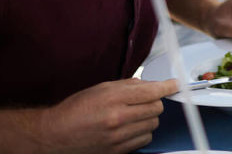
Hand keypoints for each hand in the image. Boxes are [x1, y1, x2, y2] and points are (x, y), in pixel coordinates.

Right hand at [37, 78, 175, 153]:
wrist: (55, 135)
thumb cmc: (76, 108)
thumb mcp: (101, 88)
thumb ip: (127, 85)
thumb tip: (149, 85)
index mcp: (113, 98)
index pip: (151, 91)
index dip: (167, 86)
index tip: (175, 84)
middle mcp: (117, 118)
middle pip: (157, 108)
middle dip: (155, 102)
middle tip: (145, 101)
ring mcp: (118, 137)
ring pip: (153, 124)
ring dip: (148, 118)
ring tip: (134, 115)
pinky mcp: (117, 151)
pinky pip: (145, 139)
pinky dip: (142, 132)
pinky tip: (131, 128)